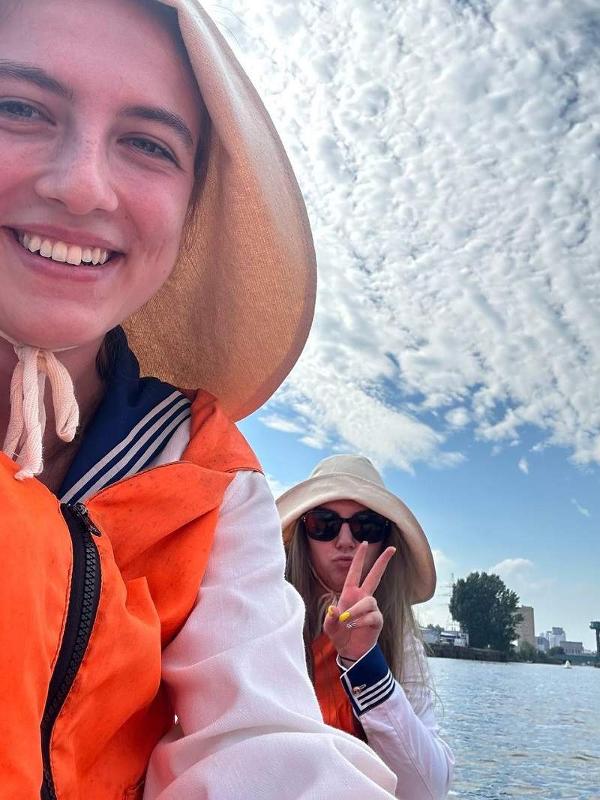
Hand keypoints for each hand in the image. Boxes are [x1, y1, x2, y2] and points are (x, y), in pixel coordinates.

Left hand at [323, 542, 395, 661]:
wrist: (350, 652)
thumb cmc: (339, 635)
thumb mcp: (329, 626)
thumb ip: (330, 618)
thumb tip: (334, 609)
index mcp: (350, 593)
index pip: (356, 572)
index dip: (360, 558)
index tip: (364, 543)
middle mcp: (363, 597)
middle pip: (375, 576)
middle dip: (382, 562)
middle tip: (392, 548)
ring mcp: (371, 608)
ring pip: (369, 601)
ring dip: (357, 611)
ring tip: (347, 621)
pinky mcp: (377, 620)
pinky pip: (372, 616)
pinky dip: (362, 621)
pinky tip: (354, 627)